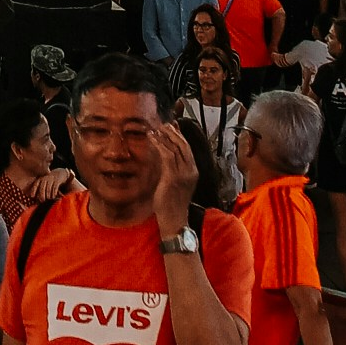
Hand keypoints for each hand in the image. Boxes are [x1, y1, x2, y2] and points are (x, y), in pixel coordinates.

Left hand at [150, 124, 200, 239]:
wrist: (174, 220)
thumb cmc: (172, 203)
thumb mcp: (175, 183)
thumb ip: (173, 169)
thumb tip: (166, 154)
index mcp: (193, 172)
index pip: (187, 148)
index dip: (179, 135)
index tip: (171, 125)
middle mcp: (190, 171)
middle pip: (183, 145)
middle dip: (172, 132)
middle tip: (162, 124)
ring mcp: (182, 174)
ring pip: (175, 148)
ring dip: (164, 136)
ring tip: (155, 129)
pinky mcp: (172, 177)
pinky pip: (166, 155)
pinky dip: (159, 144)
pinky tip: (152, 139)